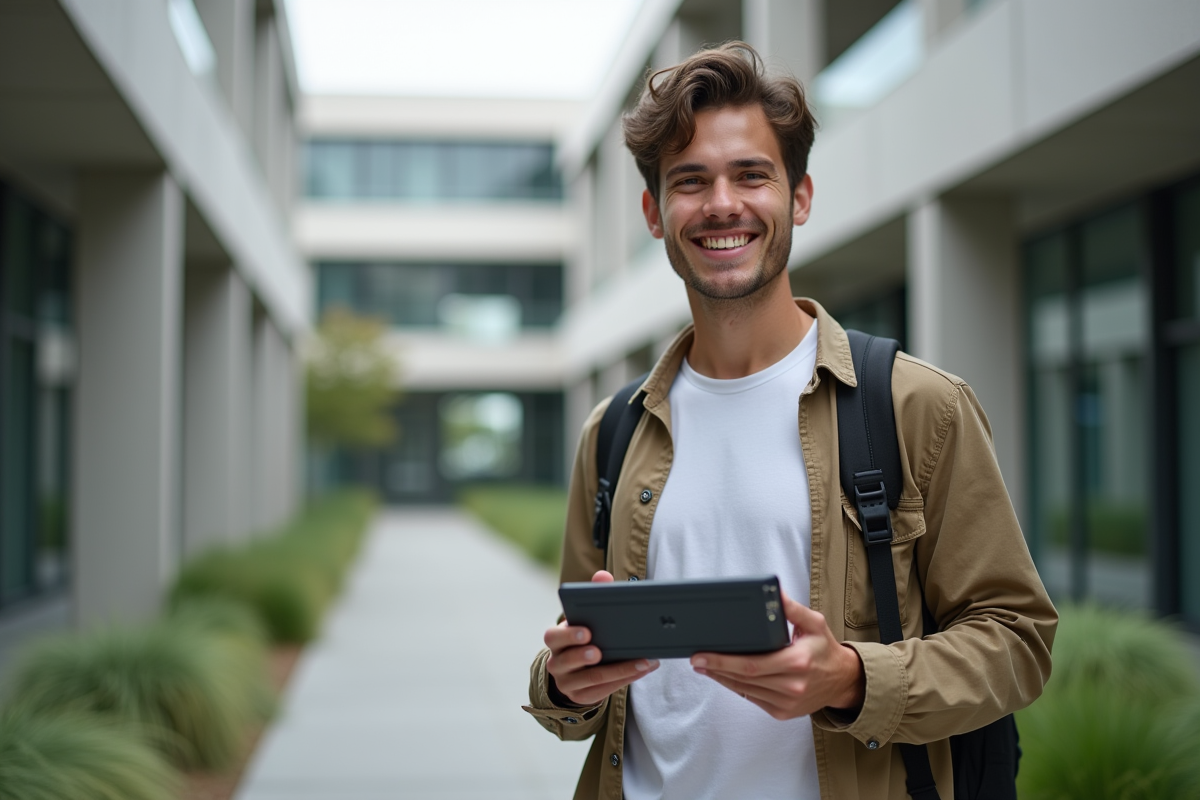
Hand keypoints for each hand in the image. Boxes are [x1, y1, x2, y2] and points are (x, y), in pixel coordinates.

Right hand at [544, 570, 659, 705]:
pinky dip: (625, 679)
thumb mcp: (585, 617)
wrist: (575, 670)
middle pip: (565, 661)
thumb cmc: (585, 635)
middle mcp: (557, 662)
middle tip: (600, 651)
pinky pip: (603, 690)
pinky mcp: (582, 697)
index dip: (568, 635)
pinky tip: (644, 669)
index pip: (553, 637)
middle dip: (583, 656)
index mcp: (556, 639)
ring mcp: (567, 682)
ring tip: (641, 661)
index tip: (587, 631)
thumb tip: (603, 575)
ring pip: (590, 679)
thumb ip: (593, 593)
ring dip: (618, 670)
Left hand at [690, 590, 863, 719]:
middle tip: (696, 660)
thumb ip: (792, 608)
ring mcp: (787, 702)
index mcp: (797, 661)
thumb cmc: (825, 649)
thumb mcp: (814, 623)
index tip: (703, 655)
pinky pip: (753, 699)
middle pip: (744, 678)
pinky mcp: (783, 712)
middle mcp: (792, 685)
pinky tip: (726, 677)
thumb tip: (775, 591)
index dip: (723, 661)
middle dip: (716, 668)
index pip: (752, 664)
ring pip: (745, 690)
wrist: (843, 681)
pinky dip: (737, 687)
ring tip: (706, 666)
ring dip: (723, 678)